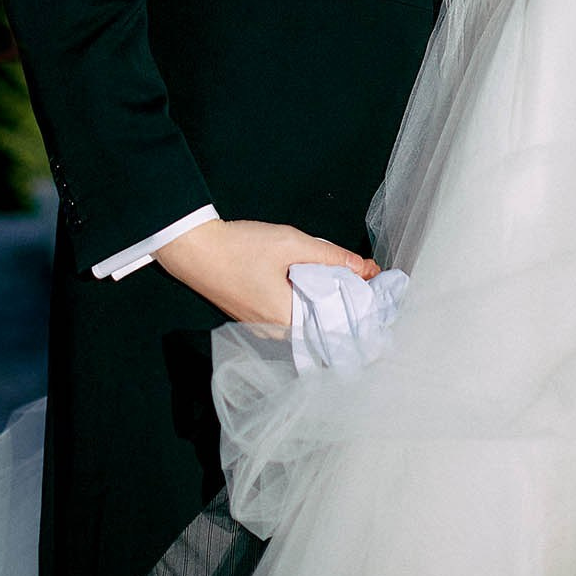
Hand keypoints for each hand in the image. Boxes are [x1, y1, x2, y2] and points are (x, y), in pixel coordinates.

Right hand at [154, 218, 378, 326]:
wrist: (194, 249)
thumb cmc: (241, 247)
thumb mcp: (292, 243)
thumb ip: (332, 256)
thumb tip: (367, 268)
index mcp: (287, 321)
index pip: (336, 328)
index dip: (361, 313)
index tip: (380, 296)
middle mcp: (276, 332)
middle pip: (322, 326)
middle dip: (348, 307)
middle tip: (368, 284)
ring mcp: (262, 326)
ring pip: (307, 320)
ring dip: (328, 303)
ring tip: (350, 282)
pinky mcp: (253, 316)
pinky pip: (290, 315)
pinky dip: (308, 301)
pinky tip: (316, 282)